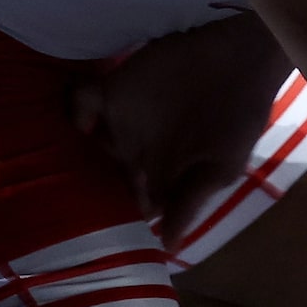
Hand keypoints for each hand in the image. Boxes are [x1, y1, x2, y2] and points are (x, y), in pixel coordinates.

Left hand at [72, 12, 293, 233]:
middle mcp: (139, 153)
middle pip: (102, 179)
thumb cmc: (238, 118)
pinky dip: (76, 111)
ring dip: (75, 155)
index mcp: (164, 177)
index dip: (118, 219)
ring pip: (88, 146)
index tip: (104, 232)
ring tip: (64, 167)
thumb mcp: (221, 168)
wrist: (242, 58)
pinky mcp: (115, 89)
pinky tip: (85, 123)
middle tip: (76, 203)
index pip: (133, 205)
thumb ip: (189, 202)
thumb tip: (169, 247)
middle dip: (89, 191)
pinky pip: (82, 103)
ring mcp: (123, 122)